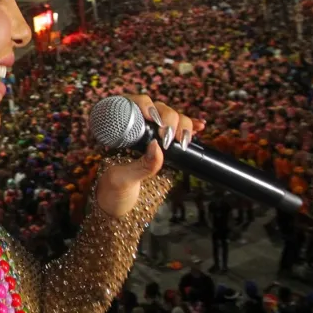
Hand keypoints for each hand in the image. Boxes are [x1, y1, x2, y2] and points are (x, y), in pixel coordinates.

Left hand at [94, 95, 203, 217]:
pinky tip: (200, 126)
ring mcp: (150, 136)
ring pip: (171, 117)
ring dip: (183, 122)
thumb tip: (157, 146)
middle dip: (168, 118)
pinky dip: (191, 126)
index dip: (144, 105)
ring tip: (185, 138)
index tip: (153, 119)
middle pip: (156, 109)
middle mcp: (134, 129)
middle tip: (170, 138)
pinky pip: (179, 130)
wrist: (117, 207)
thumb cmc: (112, 191)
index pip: (131, 105)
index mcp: (116, 132)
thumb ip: (141, 165)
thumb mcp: (123, 179)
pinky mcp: (163, 145)